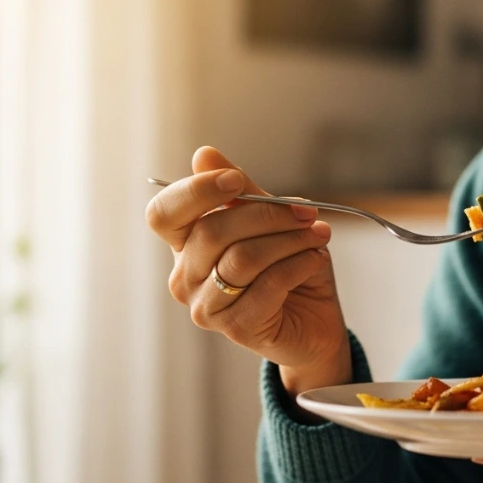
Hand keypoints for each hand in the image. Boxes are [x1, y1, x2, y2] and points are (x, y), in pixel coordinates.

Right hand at [145, 146, 351, 394]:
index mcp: (186, 244)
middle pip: (212, 231)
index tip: (236, 180)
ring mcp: (206, 306)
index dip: (195, 191)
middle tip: (306, 213)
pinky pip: (268, 285)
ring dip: (290, 240)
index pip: (164, 214)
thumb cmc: (290, 269)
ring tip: (318, 235)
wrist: (316, 322)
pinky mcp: (236, 328)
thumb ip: (241, 193)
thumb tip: (204, 154)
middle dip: (266, 215)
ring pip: (242, 258)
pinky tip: (316, 259)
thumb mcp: (271, 223)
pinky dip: (299, 264)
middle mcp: (186, 277)